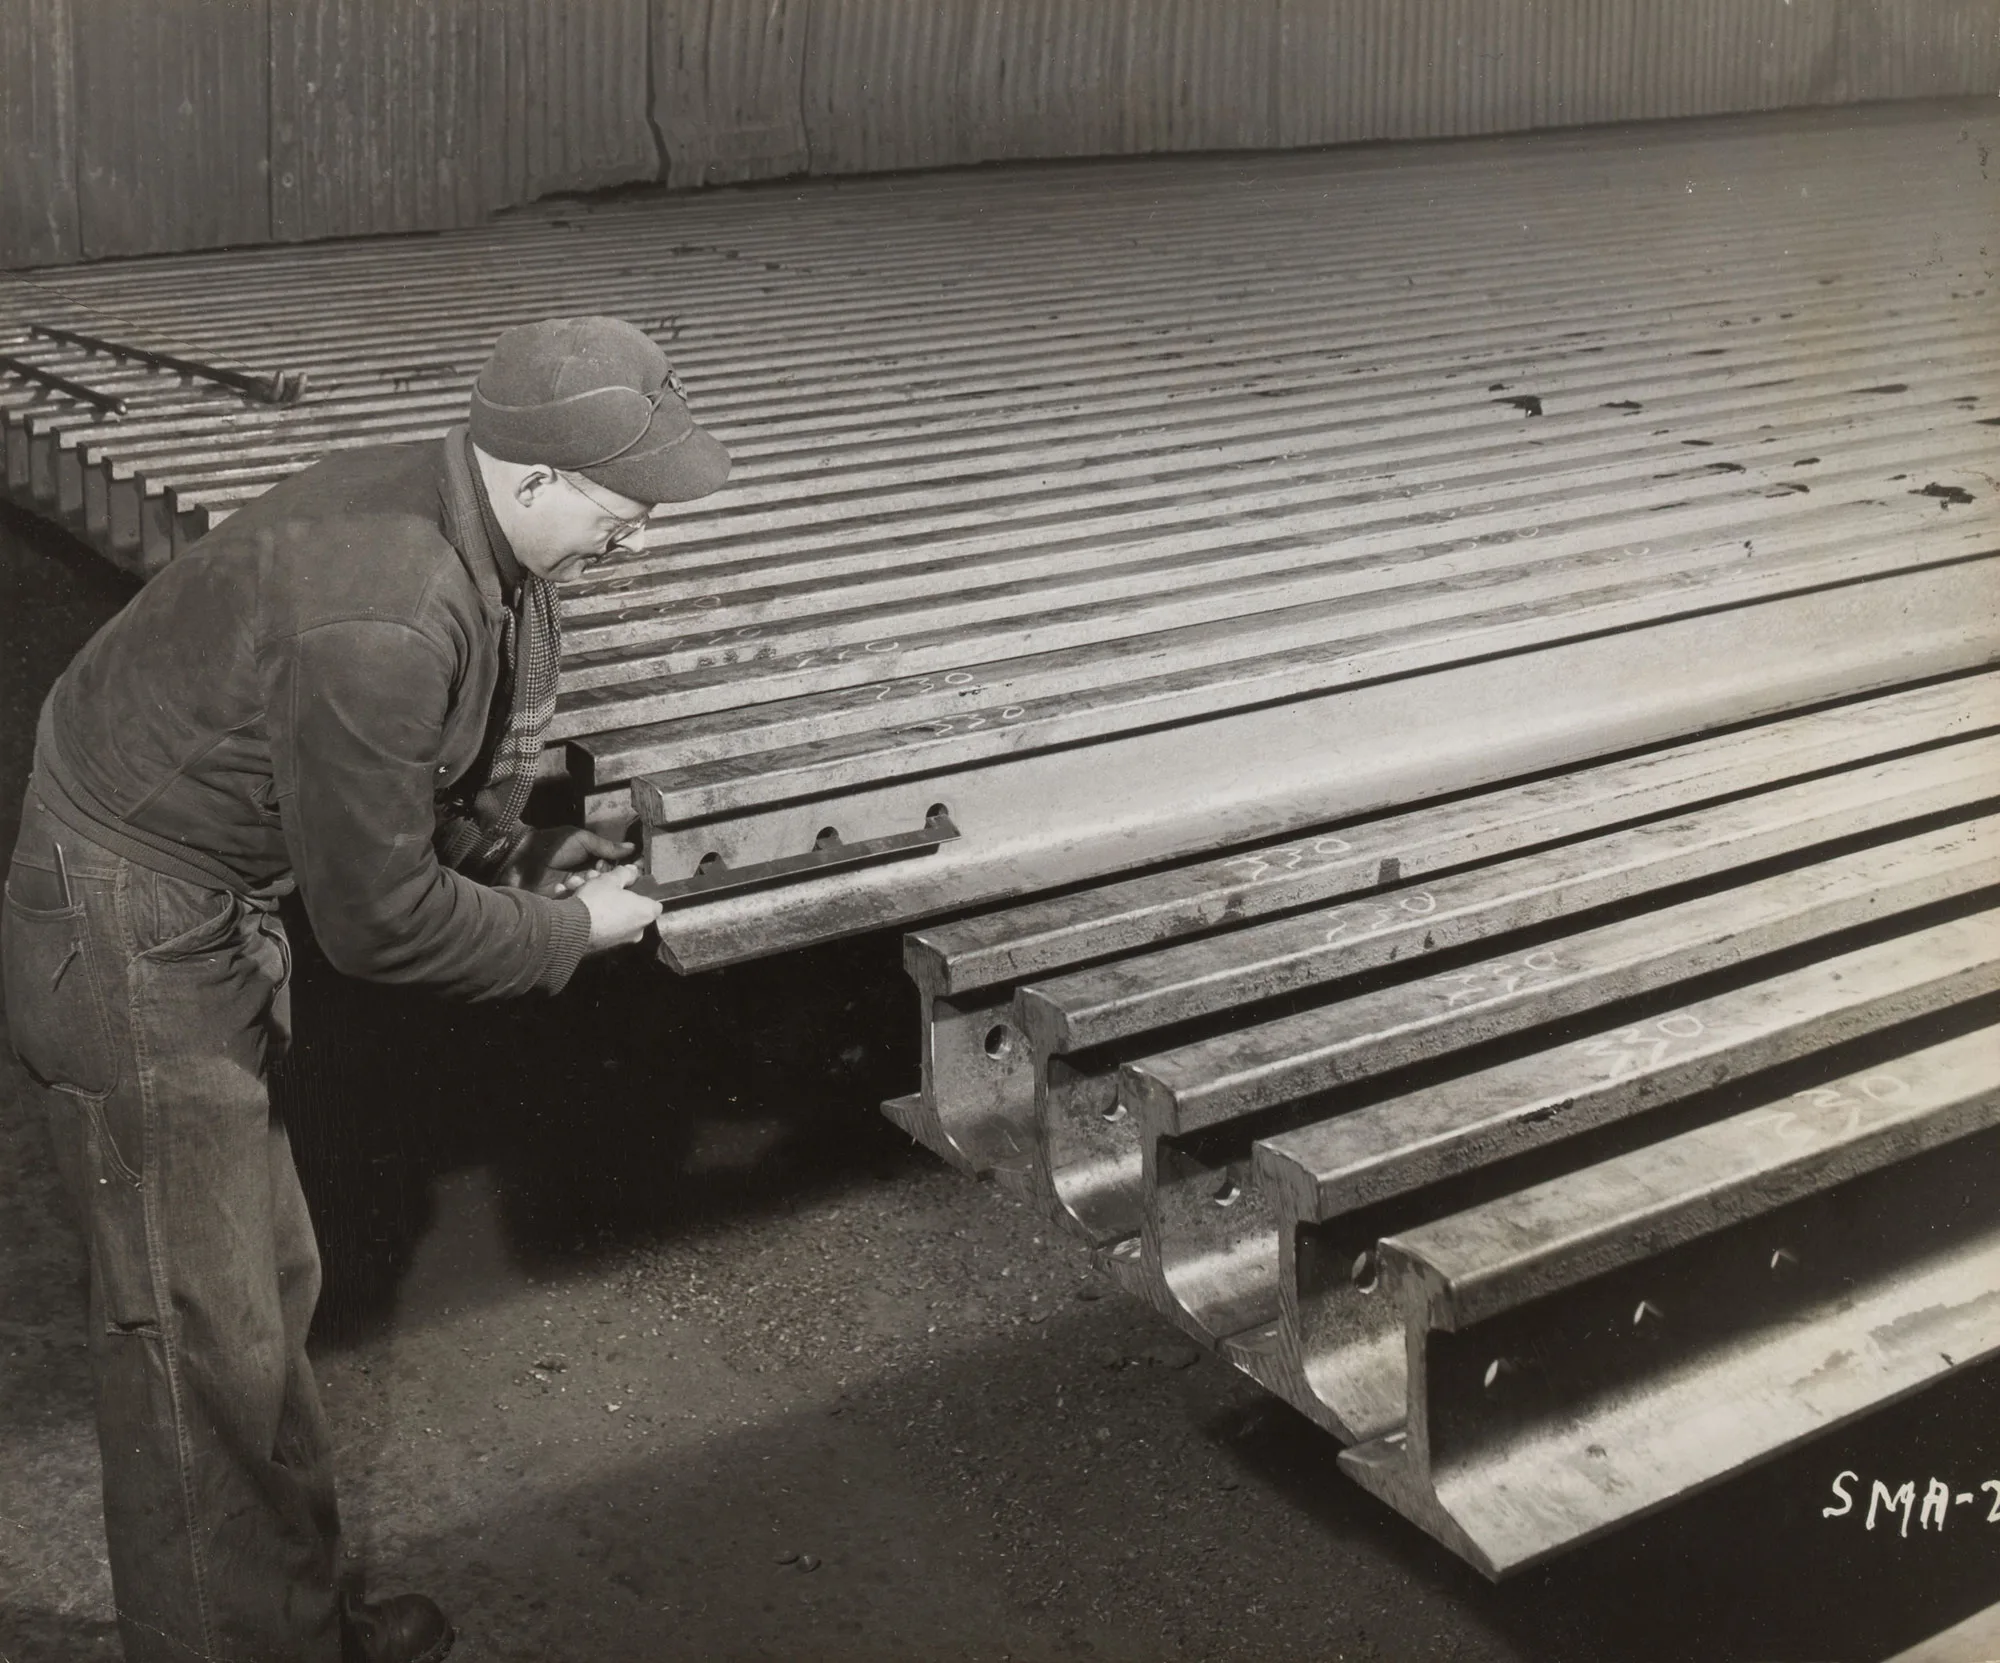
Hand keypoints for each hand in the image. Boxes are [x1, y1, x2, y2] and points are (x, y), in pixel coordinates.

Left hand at [497, 825, 635, 897]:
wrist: (522, 857)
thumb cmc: (553, 845)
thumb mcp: (583, 841)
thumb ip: (606, 847)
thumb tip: (633, 848)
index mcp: (591, 864)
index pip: (612, 872)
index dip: (617, 872)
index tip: (626, 871)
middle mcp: (585, 879)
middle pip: (603, 886)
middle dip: (600, 881)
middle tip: (593, 873)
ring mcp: (574, 893)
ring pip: (591, 896)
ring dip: (584, 888)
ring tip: (573, 879)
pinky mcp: (562, 904)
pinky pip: (575, 905)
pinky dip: (569, 896)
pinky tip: (562, 888)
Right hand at [575, 864, 661, 950]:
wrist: (571, 928)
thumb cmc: (597, 903)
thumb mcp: (611, 879)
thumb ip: (624, 873)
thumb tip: (632, 871)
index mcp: (646, 914)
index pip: (653, 901)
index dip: (640, 888)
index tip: (626, 881)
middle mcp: (636, 930)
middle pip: (625, 904)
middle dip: (607, 889)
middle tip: (594, 878)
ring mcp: (618, 939)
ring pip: (607, 911)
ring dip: (591, 896)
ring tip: (575, 885)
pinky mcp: (600, 945)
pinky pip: (595, 922)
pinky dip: (583, 910)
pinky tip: (568, 896)